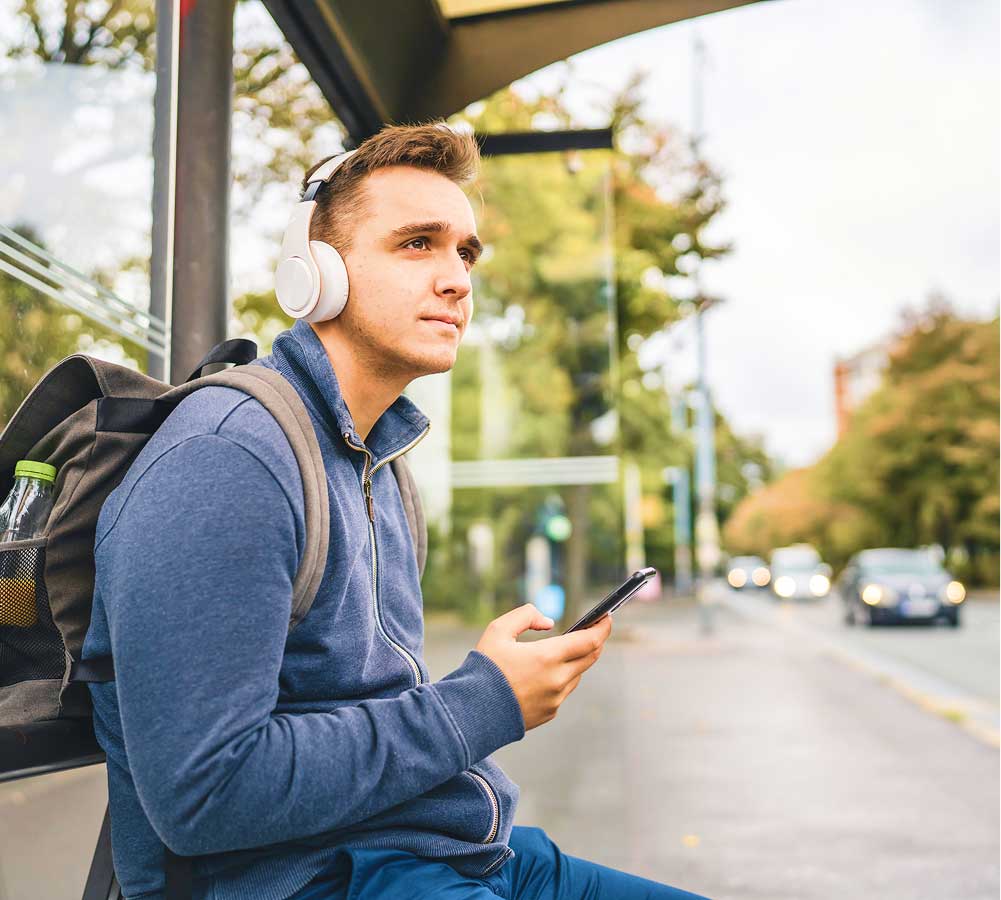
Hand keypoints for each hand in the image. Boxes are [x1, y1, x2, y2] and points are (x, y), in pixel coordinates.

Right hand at [475, 604, 612, 730]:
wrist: (471, 712)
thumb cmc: (484, 668)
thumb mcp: (498, 630)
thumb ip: (526, 616)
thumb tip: (549, 622)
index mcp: (547, 657)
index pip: (590, 641)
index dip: (602, 628)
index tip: (607, 617)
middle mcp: (557, 680)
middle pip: (590, 657)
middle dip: (594, 641)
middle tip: (592, 629)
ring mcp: (555, 699)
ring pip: (576, 675)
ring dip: (575, 660)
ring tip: (562, 650)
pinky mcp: (549, 713)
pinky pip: (562, 691)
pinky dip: (560, 678)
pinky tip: (543, 674)